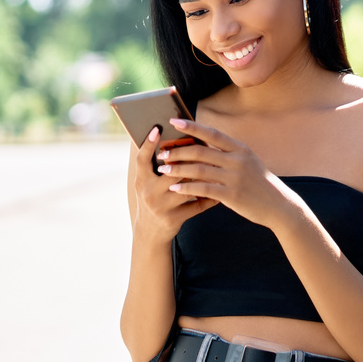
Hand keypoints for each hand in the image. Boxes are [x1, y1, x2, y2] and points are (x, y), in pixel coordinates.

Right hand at [132, 126, 217, 242]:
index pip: (142, 159)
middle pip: (171, 171)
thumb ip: (156, 164)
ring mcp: (161, 207)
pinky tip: (220, 189)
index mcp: (141, 180)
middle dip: (188, 159)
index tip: (157, 129)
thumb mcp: (148, 182)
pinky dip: (210, 197)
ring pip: (187, 187)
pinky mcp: (173, 219)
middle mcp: (148, 193)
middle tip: (203, 147)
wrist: (150, 232)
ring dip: (204, 177)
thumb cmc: (154, 198)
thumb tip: (171, 137)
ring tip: (217, 166)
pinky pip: (197, 205)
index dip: (148, 144)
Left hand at [155, 118, 299, 228]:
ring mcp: (235, 178)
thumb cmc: (258, 183)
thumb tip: (201, 146)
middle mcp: (238, 160)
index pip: (212, 133)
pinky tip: (175, 189)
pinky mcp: (232, 195)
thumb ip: (227, 154)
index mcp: (240, 149)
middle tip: (162, 152)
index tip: (173, 121)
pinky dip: (187, 188)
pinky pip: (204, 189)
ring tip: (163, 169)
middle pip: (201, 151)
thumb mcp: (247, 162)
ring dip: (178, 169)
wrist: (279, 206)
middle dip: (178, 150)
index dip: (192, 126)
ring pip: (199, 170)